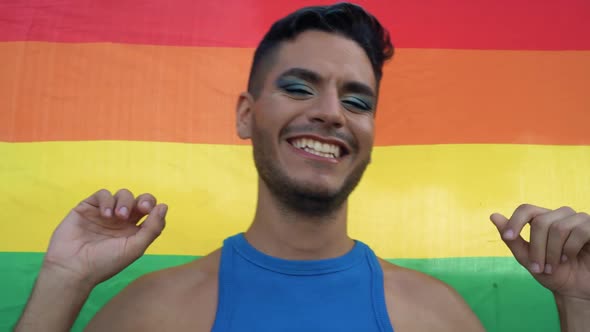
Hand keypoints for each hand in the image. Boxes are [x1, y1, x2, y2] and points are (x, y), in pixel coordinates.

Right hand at [43, 189, 167, 285]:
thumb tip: (164, 206)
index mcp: (133, 231)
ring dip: (124, 202)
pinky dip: (107, 200)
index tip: (149, 212)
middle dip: (144, 200)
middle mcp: (120, 221)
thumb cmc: (105, 263)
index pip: (150, 212)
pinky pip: (102, 194)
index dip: (153, 207)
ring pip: (122, 195)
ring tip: (117, 217)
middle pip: (139, 200)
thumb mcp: (135, 248)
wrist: (73, 268)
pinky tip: (105, 215)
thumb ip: (152, 228)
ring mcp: (104, 214)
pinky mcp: (87, 208)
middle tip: (141, 208)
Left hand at [490, 204, 589, 299]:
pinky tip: (570, 258)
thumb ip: (512, 239)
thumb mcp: (528, 258)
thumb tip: (493, 215)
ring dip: (553, 252)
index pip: (526, 209)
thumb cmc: (554, 274)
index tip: (508, 237)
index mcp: (545, 219)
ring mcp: (580, 220)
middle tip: (539, 268)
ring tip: (554, 266)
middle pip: (540, 222)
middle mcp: (562, 216)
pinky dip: (570, 249)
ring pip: (558, 228)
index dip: (515, 221)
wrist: (576, 291)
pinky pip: (580, 231)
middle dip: (537, 248)